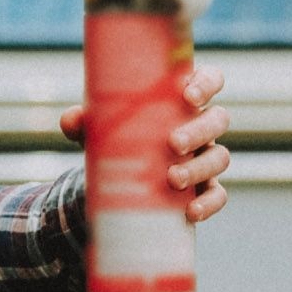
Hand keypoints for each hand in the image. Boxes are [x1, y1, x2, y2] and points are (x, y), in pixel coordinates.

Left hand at [61, 62, 230, 222]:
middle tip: (172, 144)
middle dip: (199, 131)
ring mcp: (206, 157)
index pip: (210, 79)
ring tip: (173, 180)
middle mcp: (201, 125)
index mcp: (183, 100)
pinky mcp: (205, 189)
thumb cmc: (119, 139)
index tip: (188, 96)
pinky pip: (218, 195)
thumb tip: (70, 121)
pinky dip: (208, 204)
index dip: (207, 84)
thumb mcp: (101, 128)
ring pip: (220, 157)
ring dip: (200, 168)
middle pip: (218, 120)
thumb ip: (85, 121)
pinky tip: (190, 212)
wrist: (121, 182)